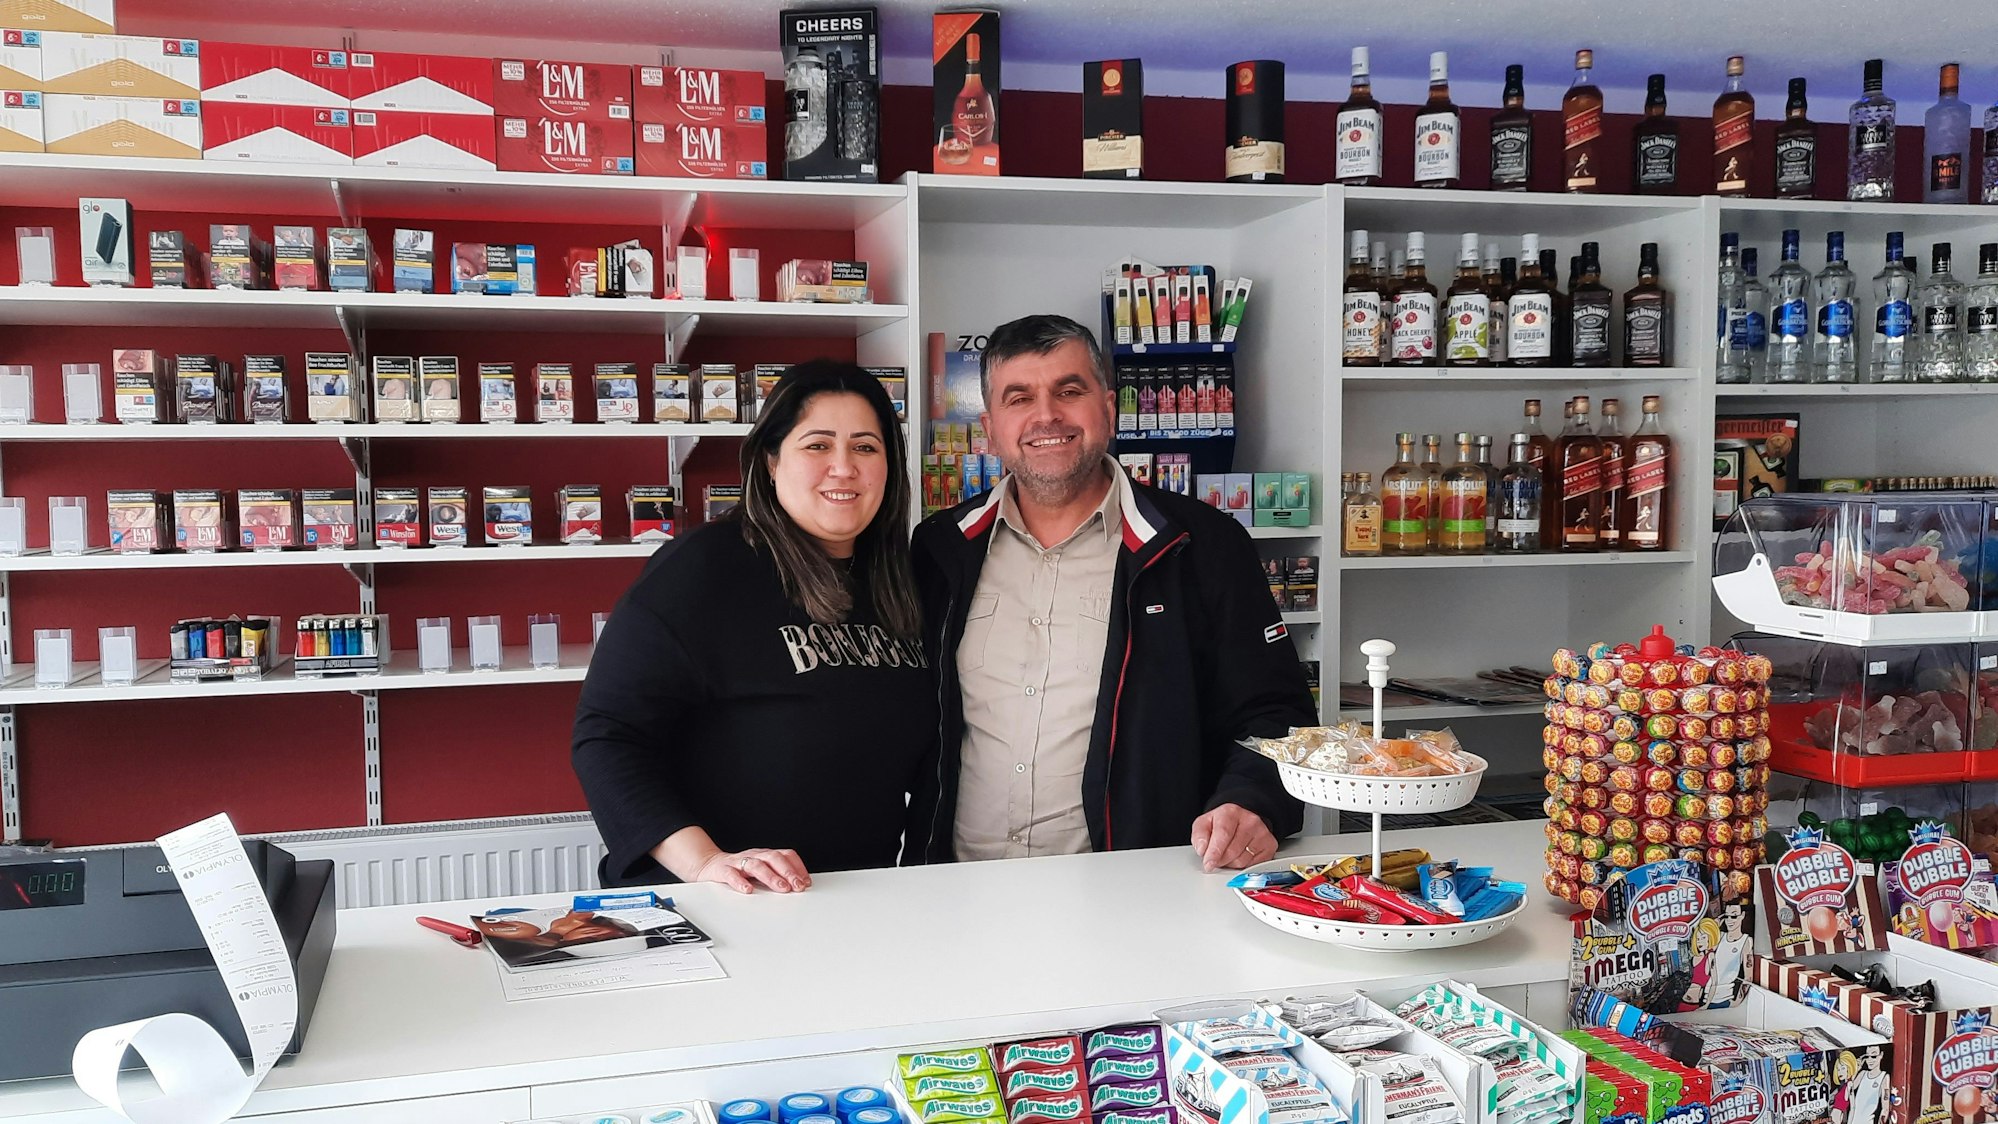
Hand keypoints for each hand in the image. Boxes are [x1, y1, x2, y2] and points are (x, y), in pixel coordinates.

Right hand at [692, 847, 812, 893]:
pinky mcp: (723, 870)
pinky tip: (747, 890)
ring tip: (781, 888)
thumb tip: (800, 885)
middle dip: (788, 872)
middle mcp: (754, 856)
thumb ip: (778, 876)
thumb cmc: (740, 870)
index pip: (785, 855)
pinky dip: (740, 882)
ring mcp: (738, 862)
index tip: (806, 881)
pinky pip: (731, 874)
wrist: (710, 865)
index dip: (798, 867)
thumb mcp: (761, 871)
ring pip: (756, 865)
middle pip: (774, 858)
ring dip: (771, 877)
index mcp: (765, 855)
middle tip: (798, 886)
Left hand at [1191, 804, 1277, 872]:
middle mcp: (1249, 820)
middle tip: (1215, 858)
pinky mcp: (1270, 845)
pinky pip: (1253, 865)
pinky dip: (1243, 865)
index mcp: (1230, 812)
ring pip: (1242, 860)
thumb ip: (1199, 836)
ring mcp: (1262, 833)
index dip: (1214, 852)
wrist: (1241, 819)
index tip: (1209, 864)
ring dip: (1231, 863)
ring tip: (1228, 853)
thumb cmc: (1222, 823)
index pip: (1223, 834)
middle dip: (1220, 860)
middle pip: (1232, 851)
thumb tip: (1202, 850)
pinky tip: (1240, 855)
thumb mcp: (1204, 824)